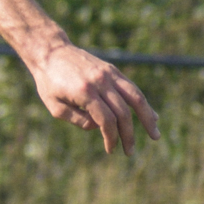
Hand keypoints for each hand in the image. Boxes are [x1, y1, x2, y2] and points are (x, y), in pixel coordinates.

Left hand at [33, 45, 159, 154]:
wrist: (50, 52)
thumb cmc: (48, 82)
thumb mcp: (54, 106)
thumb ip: (77, 119)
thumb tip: (99, 127)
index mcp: (85, 92)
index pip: (106, 120)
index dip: (111, 137)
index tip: (111, 150)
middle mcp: (101, 82)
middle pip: (123, 112)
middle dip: (129, 135)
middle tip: (130, 152)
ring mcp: (109, 74)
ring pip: (136, 97)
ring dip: (147, 117)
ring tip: (155, 134)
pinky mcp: (112, 70)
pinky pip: (132, 88)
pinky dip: (142, 103)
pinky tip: (151, 115)